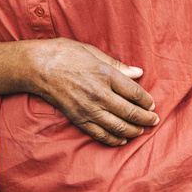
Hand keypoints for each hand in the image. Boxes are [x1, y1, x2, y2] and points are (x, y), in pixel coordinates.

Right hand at [26, 38, 159, 146]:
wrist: (38, 67)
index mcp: (106, 74)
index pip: (135, 92)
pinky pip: (100, 134)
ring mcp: (88, 109)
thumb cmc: (65, 53)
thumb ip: (117, 65)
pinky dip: (114, 139)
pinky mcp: (78, 119)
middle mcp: (100, 94)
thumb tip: (138, 72)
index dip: (146, 101)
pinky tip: (122, 139)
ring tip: (142, 131)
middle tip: (154, 121)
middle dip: (146, 119)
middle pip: (130, 112)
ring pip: (118, 126)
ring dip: (133, 131)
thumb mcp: (93, 52)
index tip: (152, 104)